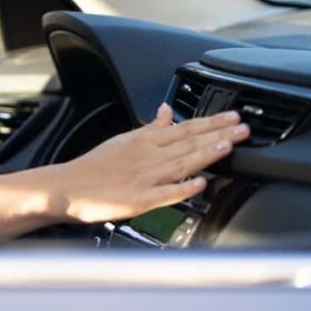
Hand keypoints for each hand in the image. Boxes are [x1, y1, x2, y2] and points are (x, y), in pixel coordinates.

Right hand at [49, 103, 248, 223]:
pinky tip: (199, 184)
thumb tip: (167, 110)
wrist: (68, 187)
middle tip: (242, 128)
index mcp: (143, 141)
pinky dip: (181, 189)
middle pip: (187, 144)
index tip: (233, 117)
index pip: (184, 129)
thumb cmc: (94, 166)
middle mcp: (147, 157)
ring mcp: (143, 178)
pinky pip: (163, 194)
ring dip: (204, 155)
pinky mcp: (137, 200)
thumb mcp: (122, 139)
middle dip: (217, 135)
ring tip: (227, 147)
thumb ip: (150, 128)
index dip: (211, 123)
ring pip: (179, 164)